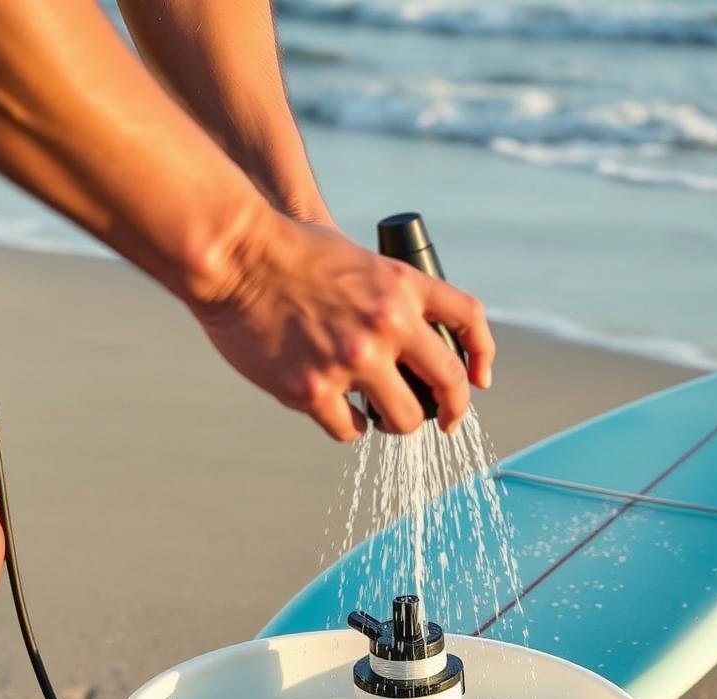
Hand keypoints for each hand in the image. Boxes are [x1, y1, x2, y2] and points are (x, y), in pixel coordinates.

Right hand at [189, 210, 494, 441]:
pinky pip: (350, 430)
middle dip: (452, 410)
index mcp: (403, 286)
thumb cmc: (287, 250)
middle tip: (445, 422)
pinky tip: (341, 415)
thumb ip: (386, 293)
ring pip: (404, 419)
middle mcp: (388, 325)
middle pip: (447, 383)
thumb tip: (407, 335)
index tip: (477, 380)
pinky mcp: (315, 390)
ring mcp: (353, 360)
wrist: (234, 256)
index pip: (468, 320)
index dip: (482, 354)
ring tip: (382, 418)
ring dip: (396, 423)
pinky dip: (349, 427)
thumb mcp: (355, 257)